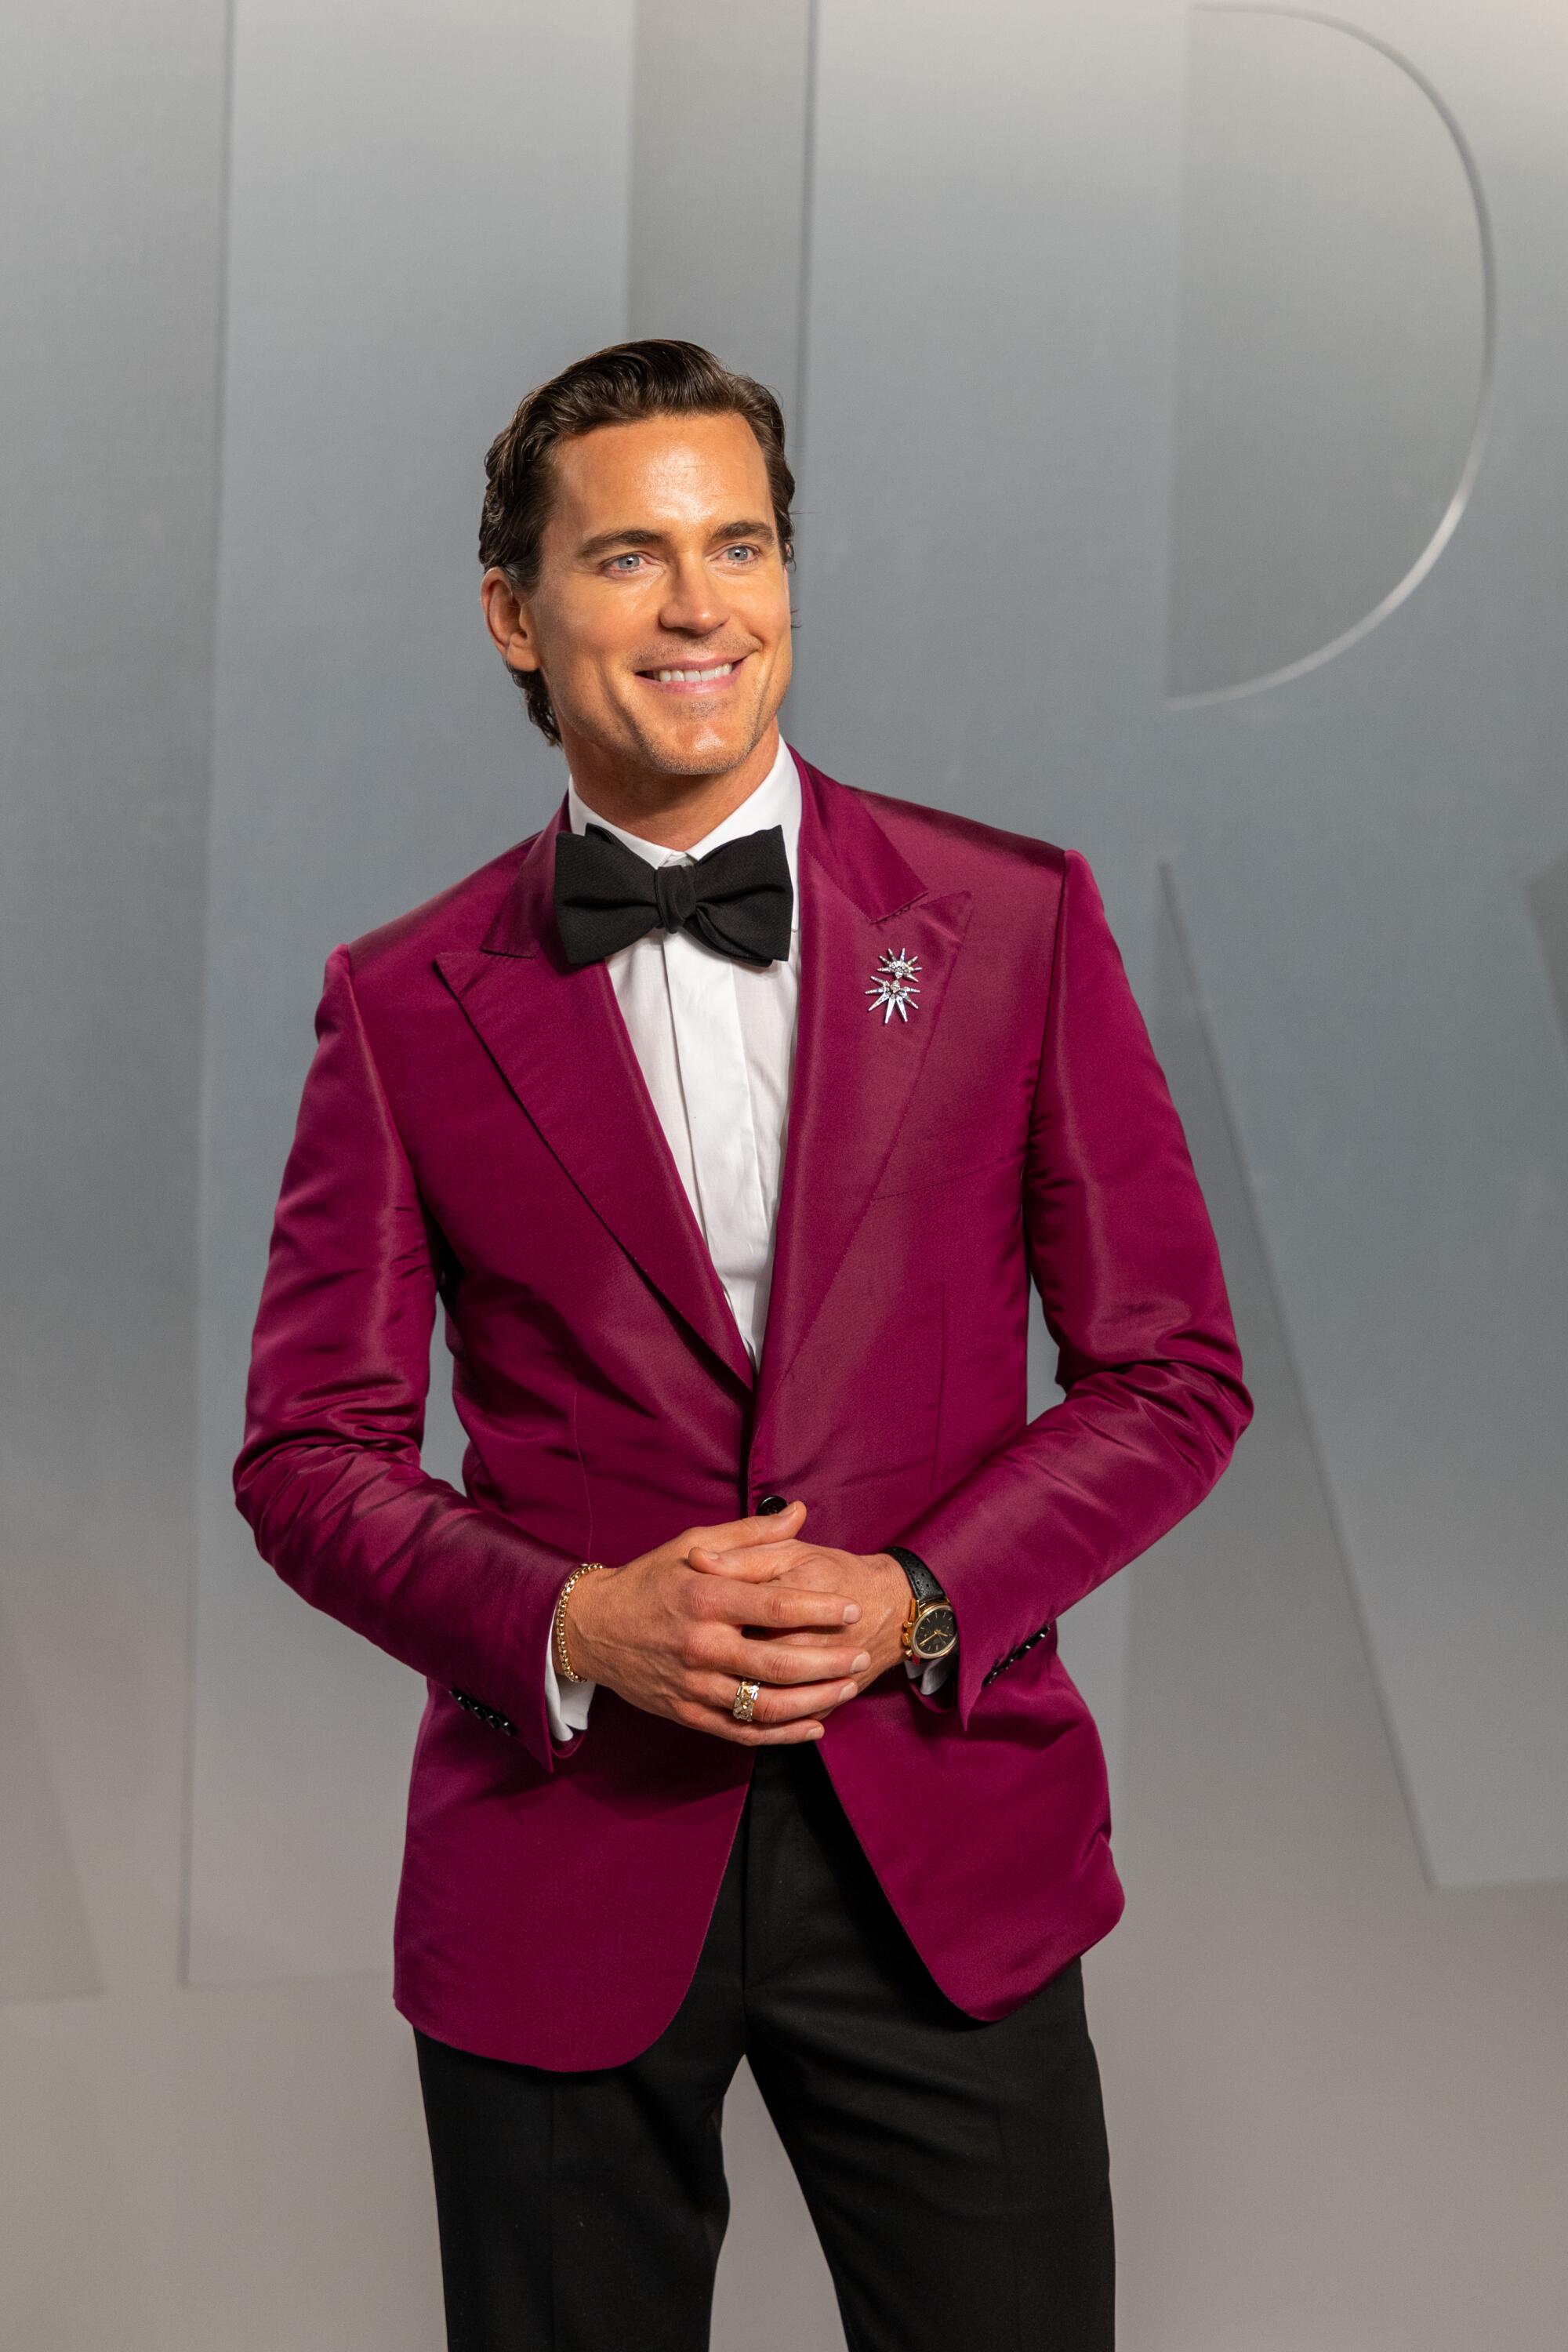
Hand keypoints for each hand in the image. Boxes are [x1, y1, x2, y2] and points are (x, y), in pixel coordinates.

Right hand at [563, 1501, 871, 1744]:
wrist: (593, 1627)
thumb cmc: (651, 1579)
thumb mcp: (694, 1544)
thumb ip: (751, 1534)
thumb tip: (799, 1512)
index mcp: (706, 1597)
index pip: (775, 1607)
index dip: (820, 1610)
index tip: (852, 1609)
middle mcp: (701, 1645)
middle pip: (778, 1663)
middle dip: (829, 1662)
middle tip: (861, 1655)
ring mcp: (694, 1684)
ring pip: (766, 1705)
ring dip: (814, 1701)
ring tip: (847, 1688)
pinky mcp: (688, 1713)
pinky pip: (743, 1732)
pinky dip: (783, 1734)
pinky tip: (814, 1725)